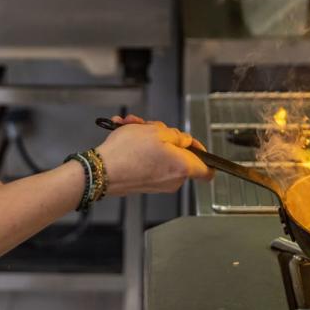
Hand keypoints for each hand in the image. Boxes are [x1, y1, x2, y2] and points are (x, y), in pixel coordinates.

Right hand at [98, 116, 212, 195]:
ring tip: (132, 127)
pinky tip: (126, 135)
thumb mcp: (156, 131)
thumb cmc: (126, 153)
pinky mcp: (144, 183)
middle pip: (179, 154)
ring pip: (161, 155)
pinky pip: (149, 161)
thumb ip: (176, 135)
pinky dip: (139, 148)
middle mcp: (173, 180)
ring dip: (148, 139)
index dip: (203, 152)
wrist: (100, 171)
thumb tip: (184, 140)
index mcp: (183, 167)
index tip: (193, 143)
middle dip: (164, 136)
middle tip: (150, 126)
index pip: (208, 169)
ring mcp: (158, 183)